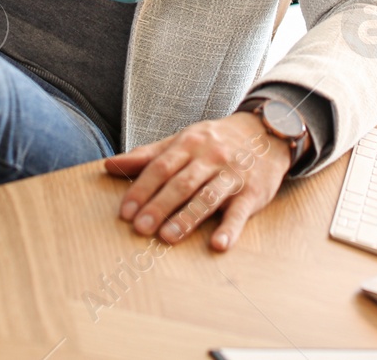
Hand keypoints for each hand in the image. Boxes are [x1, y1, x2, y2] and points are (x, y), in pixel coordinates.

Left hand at [104, 112, 291, 251]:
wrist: (267, 132)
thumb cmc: (216, 142)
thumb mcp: (183, 140)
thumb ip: (148, 155)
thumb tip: (109, 165)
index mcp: (189, 143)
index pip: (161, 167)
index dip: (142, 189)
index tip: (125, 212)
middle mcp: (211, 157)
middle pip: (181, 183)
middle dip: (159, 205)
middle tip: (140, 228)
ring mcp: (232, 175)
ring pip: (207, 197)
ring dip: (187, 218)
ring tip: (168, 237)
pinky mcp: (252, 193)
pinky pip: (240, 212)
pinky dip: (230, 229)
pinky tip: (219, 245)